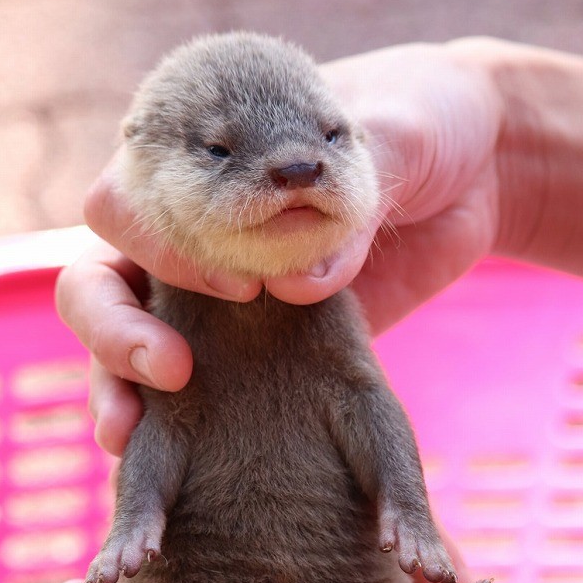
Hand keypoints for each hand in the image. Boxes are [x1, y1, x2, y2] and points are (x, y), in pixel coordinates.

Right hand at [55, 38, 503, 453]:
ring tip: (127, 438)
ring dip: (118, 387)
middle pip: (101, 278)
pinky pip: (202, 386)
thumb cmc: (424, 118)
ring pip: (132, 338)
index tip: (238, 282)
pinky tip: (161, 464)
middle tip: (173, 370)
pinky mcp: (264, 342)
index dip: (160, 246)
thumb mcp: (395, 134)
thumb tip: (302, 285)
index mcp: (203, 157)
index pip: (128, 201)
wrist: (481, 167)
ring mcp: (220, 290)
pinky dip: (175, 423)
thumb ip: (345, 196)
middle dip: (113, 328)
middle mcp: (193, 226)